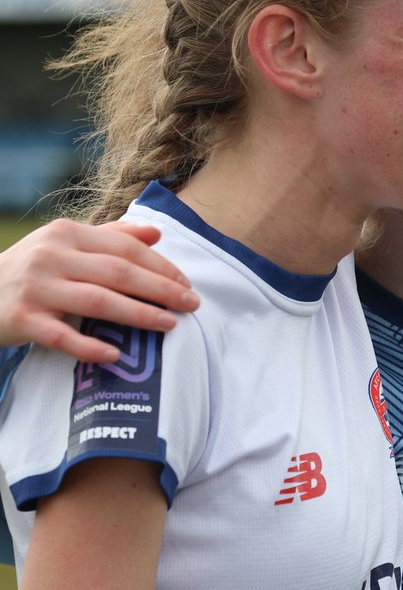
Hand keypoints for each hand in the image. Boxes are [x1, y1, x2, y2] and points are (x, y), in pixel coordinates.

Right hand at [0, 218, 199, 361]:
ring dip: (138, 315)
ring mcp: (36, 288)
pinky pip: (62, 336)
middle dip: (160, 289)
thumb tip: (156, 233)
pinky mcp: (23, 320)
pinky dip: (90, 347)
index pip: (124, 248)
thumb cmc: (32, 269)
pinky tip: (115, 356)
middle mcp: (51, 257)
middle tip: (192, 304)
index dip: (160, 266)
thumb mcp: (65, 244)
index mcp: (67, 235)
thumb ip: (110, 237)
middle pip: (118, 273)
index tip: (186, 282)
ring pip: (98, 301)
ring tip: (169, 325)